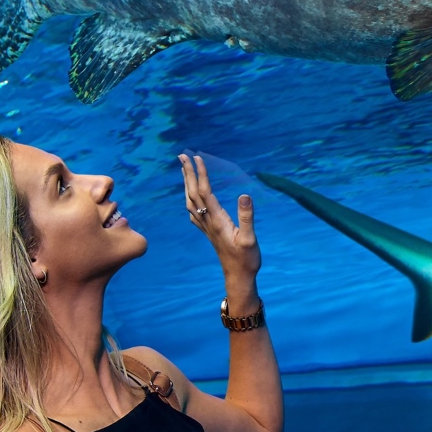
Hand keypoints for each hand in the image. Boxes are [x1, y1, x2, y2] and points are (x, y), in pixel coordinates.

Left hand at [179, 154, 258, 285]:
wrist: (238, 277)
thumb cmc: (246, 259)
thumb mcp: (250, 238)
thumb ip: (246, 217)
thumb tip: (244, 195)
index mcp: (217, 220)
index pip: (205, 192)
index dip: (201, 174)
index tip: (197, 157)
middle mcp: (208, 222)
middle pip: (193, 193)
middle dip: (187, 173)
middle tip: (182, 155)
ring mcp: (207, 227)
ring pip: (191, 201)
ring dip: (186, 184)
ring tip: (184, 170)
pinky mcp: (209, 232)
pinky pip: (194, 212)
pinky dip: (189, 199)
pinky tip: (190, 198)